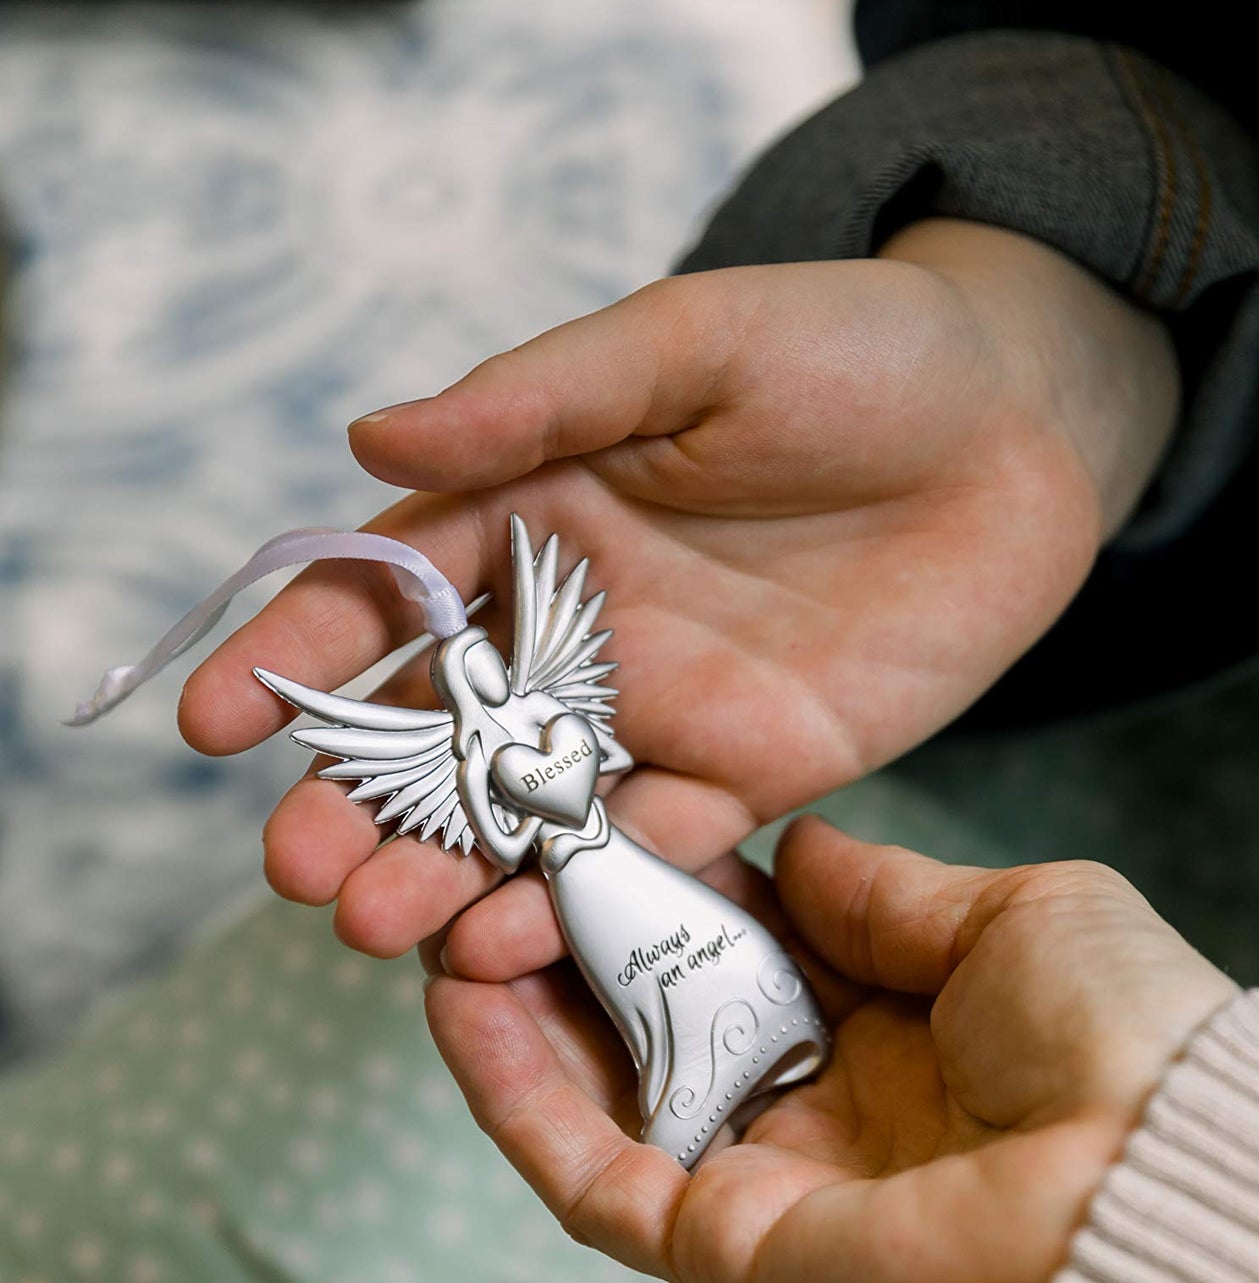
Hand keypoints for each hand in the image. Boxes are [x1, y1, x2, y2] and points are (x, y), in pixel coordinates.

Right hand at [179, 220, 1177, 979]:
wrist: (1023, 423)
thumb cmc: (856, 348)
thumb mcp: (690, 343)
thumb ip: (539, 401)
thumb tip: (369, 438)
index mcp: (538, 509)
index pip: (387, 591)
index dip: (296, 655)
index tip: (210, 721)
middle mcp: (578, 623)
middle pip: (440, 725)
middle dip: (357, 798)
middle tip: (296, 869)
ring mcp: (661, 707)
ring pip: (527, 808)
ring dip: (447, 872)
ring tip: (374, 927)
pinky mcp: (752, 772)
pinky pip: (651, 850)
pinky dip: (582, 896)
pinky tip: (516, 938)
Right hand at [423, 817, 1234, 1282]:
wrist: (1169, 1184)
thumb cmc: (1128, 1038)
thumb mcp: (1013, 914)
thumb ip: (883, 892)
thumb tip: (797, 848)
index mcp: (900, 1031)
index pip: (742, 951)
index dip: (659, 885)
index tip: (586, 814)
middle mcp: (826, 1113)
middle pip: (655, 1024)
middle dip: (563, 946)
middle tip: (484, 869)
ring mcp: (772, 1188)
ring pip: (600, 1101)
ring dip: (513, 1017)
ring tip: (440, 927)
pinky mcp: (732, 1252)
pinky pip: (593, 1178)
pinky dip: (515, 1098)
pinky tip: (462, 1006)